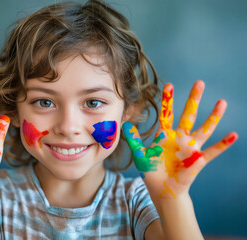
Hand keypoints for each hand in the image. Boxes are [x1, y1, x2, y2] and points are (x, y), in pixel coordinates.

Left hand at [122, 80, 237, 198]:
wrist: (162, 189)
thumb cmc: (151, 171)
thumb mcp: (140, 154)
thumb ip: (134, 139)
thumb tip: (125, 124)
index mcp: (166, 134)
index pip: (167, 113)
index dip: (168, 100)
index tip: (169, 85)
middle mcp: (180, 137)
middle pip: (189, 115)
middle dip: (193, 99)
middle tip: (199, 83)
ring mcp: (191, 147)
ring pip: (205, 128)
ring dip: (214, 116)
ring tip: (222, 102)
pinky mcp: (198, 159)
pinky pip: (213, 151)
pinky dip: (223, 144)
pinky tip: (233, 135)